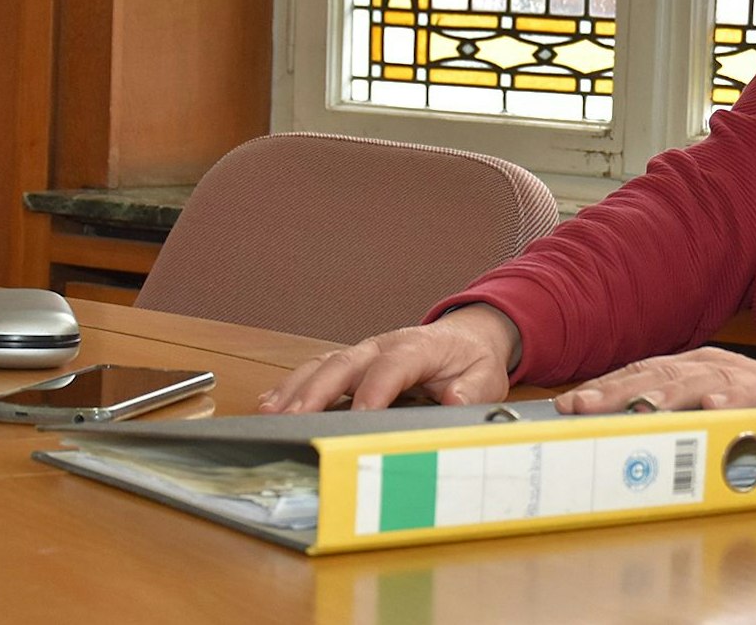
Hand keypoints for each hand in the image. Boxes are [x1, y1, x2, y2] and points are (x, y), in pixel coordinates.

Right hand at [258, 304, 520, 412]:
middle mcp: (383, 345)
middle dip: (318, 390)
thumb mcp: (486, 376)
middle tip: (294, 418)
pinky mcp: (352, 364)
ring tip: (270, 412)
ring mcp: (364, 352)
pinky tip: (270, 402)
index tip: (362, 416)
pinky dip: (293, 385)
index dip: (376, 389)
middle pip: (345, 362)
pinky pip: (318, 370)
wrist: (466, 337)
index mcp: (418, 347)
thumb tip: (456, 402)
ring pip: (324, 365)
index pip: (393, 365)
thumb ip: (472, 390)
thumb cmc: (471, 360)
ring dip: (296, 388)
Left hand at [554, 347, 755, 413]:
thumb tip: (615, 431)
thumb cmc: (753, 408)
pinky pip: (749, 395)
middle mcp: (707, 367)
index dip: (602, 387)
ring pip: (696, 382)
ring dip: (665, 394)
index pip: (637, 373)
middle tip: (583, 407)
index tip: (568, 405)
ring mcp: (739, 377)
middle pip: (655, 374)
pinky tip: (714, 408)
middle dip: (616, 391)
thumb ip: (667, 413)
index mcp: (688, 369)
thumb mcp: (705, 406)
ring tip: (639, 408)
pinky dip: (731, 400)